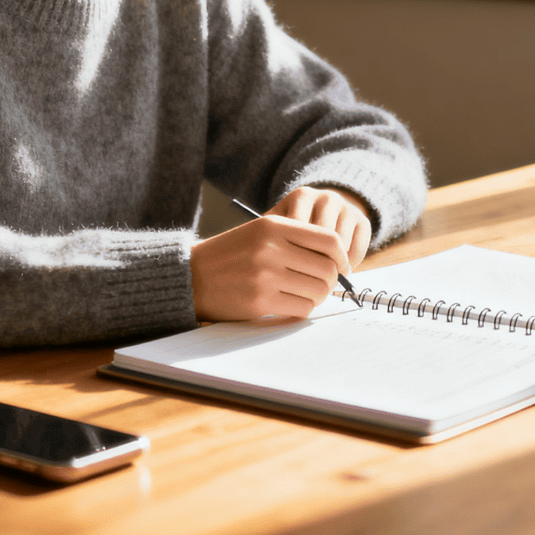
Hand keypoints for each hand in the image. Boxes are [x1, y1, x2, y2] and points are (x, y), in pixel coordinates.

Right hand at [190, 213, 351, 320]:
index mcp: (273, 225)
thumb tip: (338, 261)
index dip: (342, 256)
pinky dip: (302, 309)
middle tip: (321, 285)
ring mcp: (265, 276)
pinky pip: (301, 308)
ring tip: (304, 294)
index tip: (342, 267)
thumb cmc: (230, 255)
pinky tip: (289, 303)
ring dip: (317, 296)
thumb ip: (296, 240)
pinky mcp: (260, 301)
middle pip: (327, 269)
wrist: (191, 276)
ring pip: (318, 291)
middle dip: (331, 280)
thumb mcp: (260, 233)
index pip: (329, 240)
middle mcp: (271, 248)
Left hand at [268, 186, 373, 269]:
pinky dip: (348, 265)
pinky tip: (338, 270)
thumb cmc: (294, 227)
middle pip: (321, 238)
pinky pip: (357, 250)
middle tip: (307, 280)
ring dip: (332, 266)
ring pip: (340, 246)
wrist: (323, 212)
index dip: (294, 253)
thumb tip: (269, 265)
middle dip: (314, 262)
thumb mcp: (279, 226)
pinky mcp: (364, 220)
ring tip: (320, 278)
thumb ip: (271, 237)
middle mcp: (327, 197)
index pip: (299, 228)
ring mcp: (347, 207)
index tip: (289, 270)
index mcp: (302, 196)